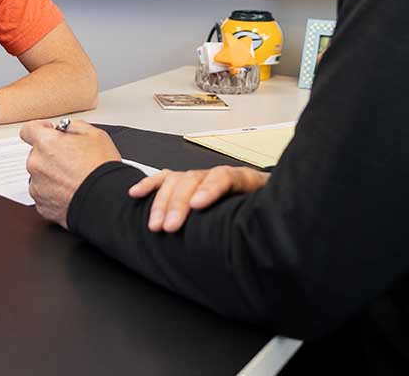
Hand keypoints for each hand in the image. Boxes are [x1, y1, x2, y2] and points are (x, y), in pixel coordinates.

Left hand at [21, 119, 120, 228]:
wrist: (104, 200)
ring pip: (40, 174)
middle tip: (72, 158)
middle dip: (51, 154)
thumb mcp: (95, 134)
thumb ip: (74, 126)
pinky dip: (54, 192)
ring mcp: (37, 187)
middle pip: (36, 153)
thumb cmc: (100, 169)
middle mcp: (36, 164)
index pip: (28, 129)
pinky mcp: (41, 205)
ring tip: (73, 177)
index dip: (40, 128)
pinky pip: (44, 194)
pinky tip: (70, 189)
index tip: (48, 131)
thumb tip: (67, 128)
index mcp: (46, 143)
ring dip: (51, 173)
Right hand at [129, 165, 268, 232]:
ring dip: (162, 202)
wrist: (270, 199)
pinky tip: (136, 194)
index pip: (224, 176)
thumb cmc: (266, 210)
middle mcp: (218, 176)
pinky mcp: (187, 183)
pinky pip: (164, 179)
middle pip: (194, 180)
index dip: (210, 189)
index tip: (197, 204)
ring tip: (155, 225)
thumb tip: (264, 233)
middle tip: (170, 227)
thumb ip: (266, 217)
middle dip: (179, 203)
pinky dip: (149, 186)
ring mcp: (200, 178)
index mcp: (244, 179)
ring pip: (176, 181)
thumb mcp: (272, 212)